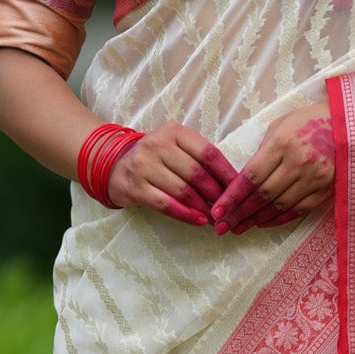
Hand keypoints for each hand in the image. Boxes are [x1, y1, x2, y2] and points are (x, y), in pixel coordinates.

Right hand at [107, 121, 238, 228]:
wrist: (113, 165)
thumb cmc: (154, 158)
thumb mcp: (174, 147)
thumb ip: (198, 158)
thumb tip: (230, 183)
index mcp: (174, 132)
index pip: (208, 153)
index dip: (227, 173)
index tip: (240, 189)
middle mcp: (158, 145)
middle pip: (197, 174)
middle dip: (217, 194)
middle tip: (230, 208)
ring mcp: (144, 166)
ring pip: (183, 191)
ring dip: (203, 208)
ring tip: (217, 217)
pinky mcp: (135, 187)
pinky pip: (167, 205)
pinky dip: (186, 215)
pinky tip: (199, 221)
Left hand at [210, 102, 334, 233]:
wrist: (347, 124)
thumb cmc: (308, 121)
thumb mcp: (280, 126)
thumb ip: (263, 151)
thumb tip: (245, 179)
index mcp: (282, 143)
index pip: (251, 176)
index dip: (232, 197)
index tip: (217, 211)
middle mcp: (298, 162)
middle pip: (263, 195)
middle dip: (239, 213)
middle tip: (222, 226)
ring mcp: (314, 178)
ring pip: (279, 206)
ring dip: (256, 219)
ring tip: (239, 227)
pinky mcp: (326, 189)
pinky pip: (299, 210)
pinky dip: (279, 219)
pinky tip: (263, 223)